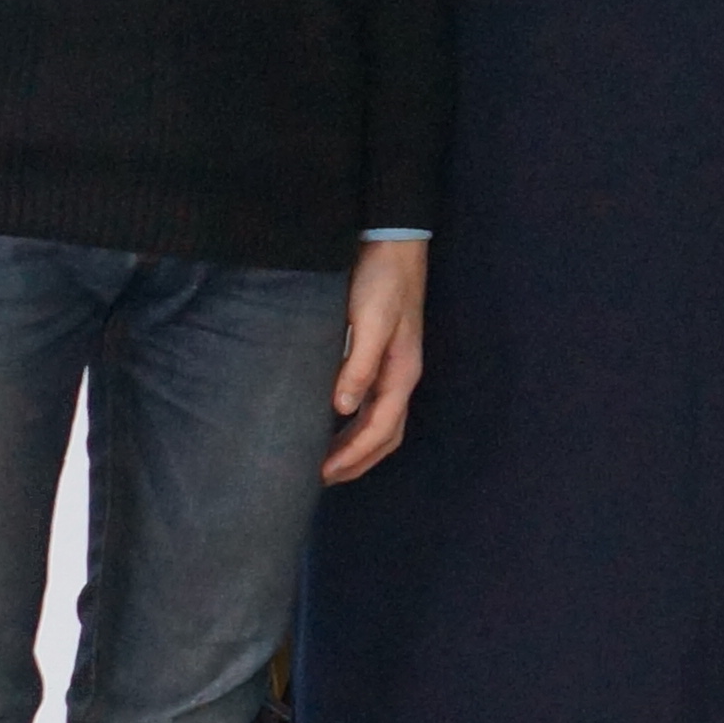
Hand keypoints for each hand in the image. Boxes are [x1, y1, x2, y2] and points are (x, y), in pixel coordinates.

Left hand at [322, 240, 427, 483]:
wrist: (393, 244)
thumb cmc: (381, 281)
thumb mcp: (370, 321)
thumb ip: (359, 364)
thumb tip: (342, 407)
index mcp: (401, 373)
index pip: (379, 431)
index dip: (352, 456)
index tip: (321, 473)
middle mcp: (402, 377)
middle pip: (385, 436)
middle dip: (357, 462)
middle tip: (321, 479)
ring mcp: (396, 368)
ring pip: (381, 424)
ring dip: (357, 448)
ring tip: (326, 461)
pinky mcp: (384, 358)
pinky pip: (374, 406)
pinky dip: (356, 426)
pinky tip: (334, 424)